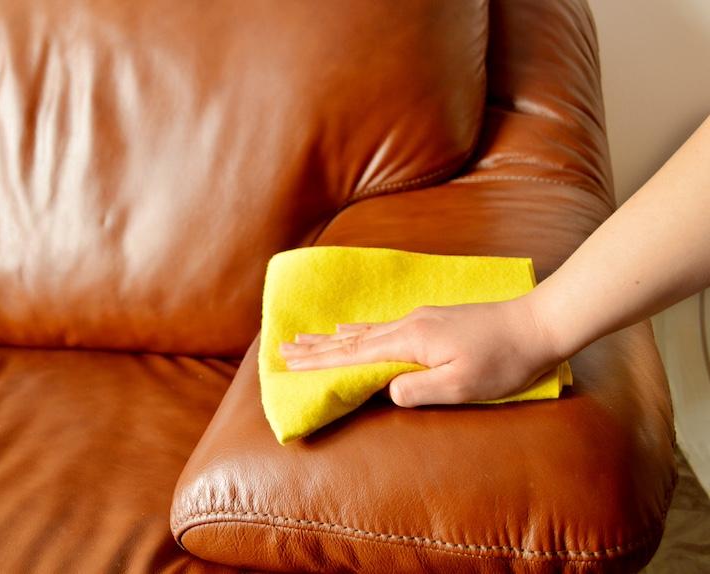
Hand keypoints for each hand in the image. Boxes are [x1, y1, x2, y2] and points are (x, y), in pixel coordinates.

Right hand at [278, 298, 562, 406]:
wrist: (537, 325)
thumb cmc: (504, 361)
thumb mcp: (463, 386)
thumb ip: (420, 389)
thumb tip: (387, 391)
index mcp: (410, 341)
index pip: (354, 354)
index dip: (320, 362)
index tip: (289, 364)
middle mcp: (408, 325)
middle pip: (351, 339)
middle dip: (316, 348)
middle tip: (282, 349)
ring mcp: (419, 320)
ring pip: (364, 331)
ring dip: (332, 338)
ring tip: (305, 338)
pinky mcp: (431, 321)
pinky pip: (381, 326)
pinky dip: (357, 330)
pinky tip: (350, 328)